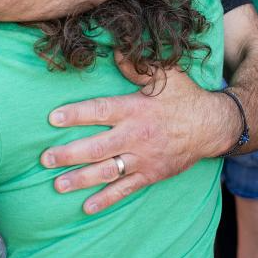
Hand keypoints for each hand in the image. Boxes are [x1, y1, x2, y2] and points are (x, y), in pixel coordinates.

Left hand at [39, 55, 238, 214]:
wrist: (212, 126)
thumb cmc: (185, 97)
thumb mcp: (167, 74)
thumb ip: (138, 65)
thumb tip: (115, 51)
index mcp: (136, 110)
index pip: (100, 111)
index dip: (76, 114)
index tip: (52, 118)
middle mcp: (136, 136)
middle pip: (97, 147)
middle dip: (69, 154)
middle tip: (45, 159)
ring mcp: (143, 158)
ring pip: (107, 171)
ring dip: (81, 179)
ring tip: (58, 184)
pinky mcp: (151, 174)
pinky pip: (126, 190)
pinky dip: (106, 199)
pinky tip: (87, 207)